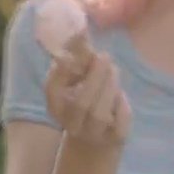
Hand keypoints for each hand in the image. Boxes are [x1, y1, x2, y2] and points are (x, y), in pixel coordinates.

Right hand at [42, 30, 130, 149]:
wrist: (93, 143)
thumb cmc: (83, 101)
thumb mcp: (75, 83)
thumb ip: (77, 60)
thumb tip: (81, 29)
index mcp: (56, 106)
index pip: (52, 91)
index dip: (60, 73)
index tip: (70, 55)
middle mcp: (71, 123)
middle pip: (81, 103)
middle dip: (94, 77)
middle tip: (103, 56)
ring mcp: (93, 134)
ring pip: (101, 112)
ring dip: (109, 86)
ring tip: (113, 69)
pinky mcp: (114, 139)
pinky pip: (120, 119)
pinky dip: (121, 102)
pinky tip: (119, 93)